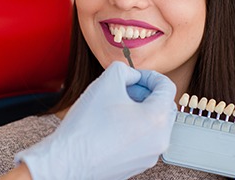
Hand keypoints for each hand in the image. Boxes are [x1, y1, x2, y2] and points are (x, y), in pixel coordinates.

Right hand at [15, 61, 176, 179]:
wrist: (67, 162)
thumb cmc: (86, 125)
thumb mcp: (107, 81)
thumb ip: (125, 70)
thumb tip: (133, 77)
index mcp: (158, 118)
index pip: (167, 86)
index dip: (149, 75)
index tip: (133, 76)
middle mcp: (160, 140)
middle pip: (164, 105)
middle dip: (146, 93)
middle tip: (125, 90)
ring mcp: (150, 155)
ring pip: (154, 123)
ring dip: (140, 109)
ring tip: (115, 107)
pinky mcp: (138, 164)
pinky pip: (144, 139)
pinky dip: (134, 127)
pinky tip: (111, 124)